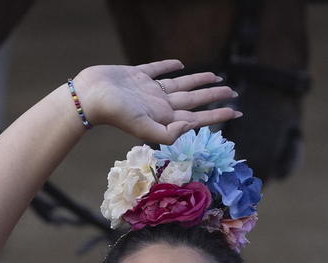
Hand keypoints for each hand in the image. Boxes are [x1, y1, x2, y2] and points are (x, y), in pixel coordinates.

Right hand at [73, 60, 238, 144]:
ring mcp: (148, 90)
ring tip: (216, 77)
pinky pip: (158, 69)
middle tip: (234, 92)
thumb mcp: (144, 128)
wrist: (89, 96)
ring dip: (199, 80)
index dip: (219, 114)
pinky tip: (180, 64)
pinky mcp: (136, 75)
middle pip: (194, 99)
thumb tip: (192, 124)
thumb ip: (169, 132)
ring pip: (181, 84)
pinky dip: (169, 66)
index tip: (237, 112)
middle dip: (214, 96)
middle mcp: (159, 104)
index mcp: (164, 117)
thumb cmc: (114, 113)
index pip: (198, 116)